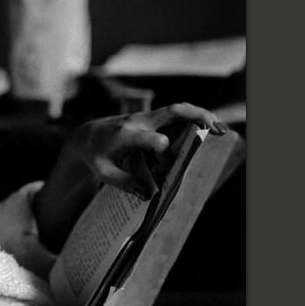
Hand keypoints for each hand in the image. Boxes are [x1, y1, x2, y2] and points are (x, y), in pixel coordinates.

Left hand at [34, 103, 225, 251]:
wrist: (84, 136)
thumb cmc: (93, 155)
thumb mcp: (103, 173)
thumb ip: (126, 183)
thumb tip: (150, 196)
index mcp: (126, 134)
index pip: (156, 140)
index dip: (166, 156)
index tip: (164, 170)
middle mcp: (138, 120)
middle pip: (172, 112)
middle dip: (197, 117)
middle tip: (217, 129)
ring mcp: (144, 117)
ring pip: (176, 109)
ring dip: (199, 115)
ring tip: (220, 128)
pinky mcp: (148, 119)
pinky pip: (172, 115)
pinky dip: (190, 118)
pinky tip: (206, 126)